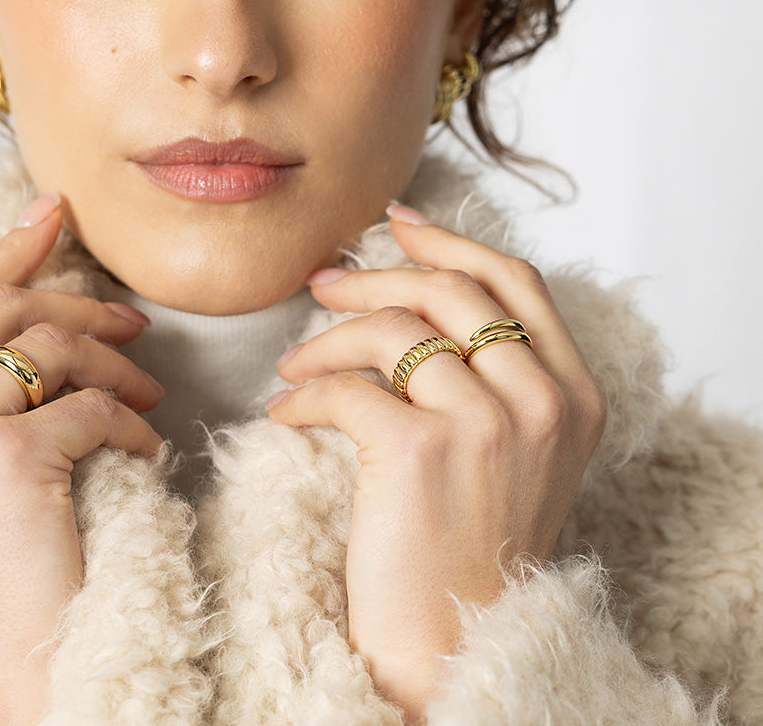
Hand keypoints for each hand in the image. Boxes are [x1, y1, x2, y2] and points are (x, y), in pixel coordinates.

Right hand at [0, 195, 163, 725]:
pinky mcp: (3, 458)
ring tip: (149, 396)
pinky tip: (144, 450)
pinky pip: (90, 405)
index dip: (5, 246)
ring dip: (116, 364)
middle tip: (131, 321)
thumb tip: (35, 284)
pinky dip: (132, 422)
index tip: (55, 213)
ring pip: (49, 345)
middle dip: (76, 300)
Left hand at [266, 208, 606, 720]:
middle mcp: (541, 400)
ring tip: (293, 362)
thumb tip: (420, 285)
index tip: (397, 222)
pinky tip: (287, 411)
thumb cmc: (470, 539)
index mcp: (573, 392)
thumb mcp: (516, 447)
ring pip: (392, 331)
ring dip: (327, 338)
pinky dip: (305, 393)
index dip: (450, 241)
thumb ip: (495, 371)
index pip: (514, 280)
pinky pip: (347, 387)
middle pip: (449, 290)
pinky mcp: (423, 450)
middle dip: (374, 276)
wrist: (453, 637)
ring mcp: (487, 423)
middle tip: (323, 283)